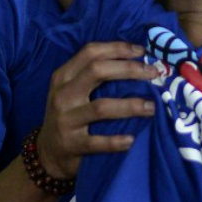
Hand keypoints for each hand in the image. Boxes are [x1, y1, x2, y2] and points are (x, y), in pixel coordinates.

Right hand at [35, 41, 156, 179]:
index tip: (142, 51)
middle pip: (97, 71)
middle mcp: (63, 94)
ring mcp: (66, 120)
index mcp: (64, 75)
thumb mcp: (71, 89)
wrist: (48, 153)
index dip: (118, 48)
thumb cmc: (69, 113)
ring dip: (130, 105)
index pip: (91, 52)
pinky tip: (132, 139)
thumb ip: (93, 74)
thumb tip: (136, 60)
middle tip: (153, 73)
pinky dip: (117, 141)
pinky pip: (98, 142)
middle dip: (129, 69)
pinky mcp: (71, 145)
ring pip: (101, 107)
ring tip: (152, 107)